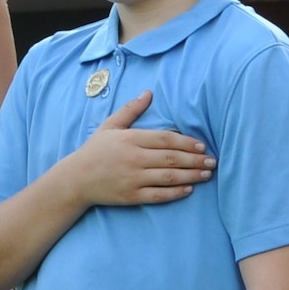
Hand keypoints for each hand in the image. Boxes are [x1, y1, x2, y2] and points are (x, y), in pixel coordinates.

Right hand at [66, 90, 215, 206]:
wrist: (76, 179)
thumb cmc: (95, 150)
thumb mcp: (110, 126)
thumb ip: (131, 110)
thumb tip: (148, 93)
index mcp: (131, 139)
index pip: (166, 139)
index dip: (186, 142)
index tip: (202, 145)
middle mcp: (134, 158)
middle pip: (171, 158)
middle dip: (195, 159)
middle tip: (212, 161)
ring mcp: (133, 178)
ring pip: (168, 177)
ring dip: (191, 175)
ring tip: (206, 174)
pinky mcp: (131, 196)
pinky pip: (158, 195)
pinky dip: (175, 193)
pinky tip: (189, 189)